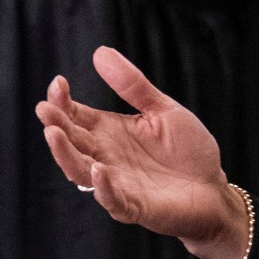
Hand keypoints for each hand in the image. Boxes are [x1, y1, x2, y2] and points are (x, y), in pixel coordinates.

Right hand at [38, 47, 250, 258]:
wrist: (214, 189)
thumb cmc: (187, 151)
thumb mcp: (162, 110)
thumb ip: (133, 86)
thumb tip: (100, 52)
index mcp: (109, 132)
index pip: (76, 116)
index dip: (62, 102)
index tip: (58, 83)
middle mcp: (106, 157)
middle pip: (72, 141)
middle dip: (56, 125)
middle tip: (45, 109)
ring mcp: (117, 183)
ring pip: (81, 171)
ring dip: (65, 154)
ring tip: (54, 134)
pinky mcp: (134, 206)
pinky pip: (113, 198)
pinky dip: (103, 187)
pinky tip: (98, 169)